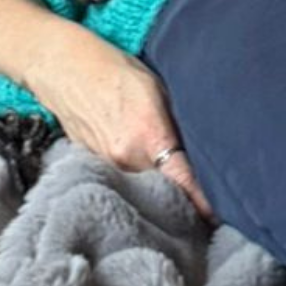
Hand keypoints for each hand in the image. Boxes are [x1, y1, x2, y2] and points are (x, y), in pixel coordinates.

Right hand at [28, 30, 213, 217]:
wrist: (64, 69)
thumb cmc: (115, 71)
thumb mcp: (159, 89)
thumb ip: (179, 124)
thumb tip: (205, 150)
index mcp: (148, 136)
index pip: (184, 180)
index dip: (205, 202)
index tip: (221, 216)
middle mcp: (126, 159)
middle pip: (163, 193)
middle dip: (182, 200)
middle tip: (204, 207)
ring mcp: (106, 167)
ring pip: (141, 192)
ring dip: (158, 194)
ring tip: (176, 194)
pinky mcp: (92, 168)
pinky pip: (122, 184)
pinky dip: (136, 184)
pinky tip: (144, 177)